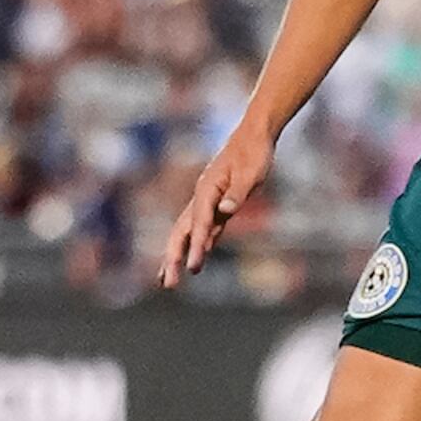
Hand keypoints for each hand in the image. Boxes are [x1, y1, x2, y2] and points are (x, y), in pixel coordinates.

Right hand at [160, 126, 273, 287]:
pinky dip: (196, 246)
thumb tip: (226, 210)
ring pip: (187, 233)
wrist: (254, 135)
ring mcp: (207, 202)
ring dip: (176, 255)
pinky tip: (194, 260)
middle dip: (172, 258)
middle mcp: (202, 197)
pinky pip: (203, 230)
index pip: (200, 223)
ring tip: (167, 280)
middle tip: (167, 285)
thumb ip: (238, 192)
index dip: (196, 247)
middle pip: (182, 232)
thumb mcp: (251, 173)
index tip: (193, 269)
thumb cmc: (254, 152)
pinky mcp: (217, 205)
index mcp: (207, 189)